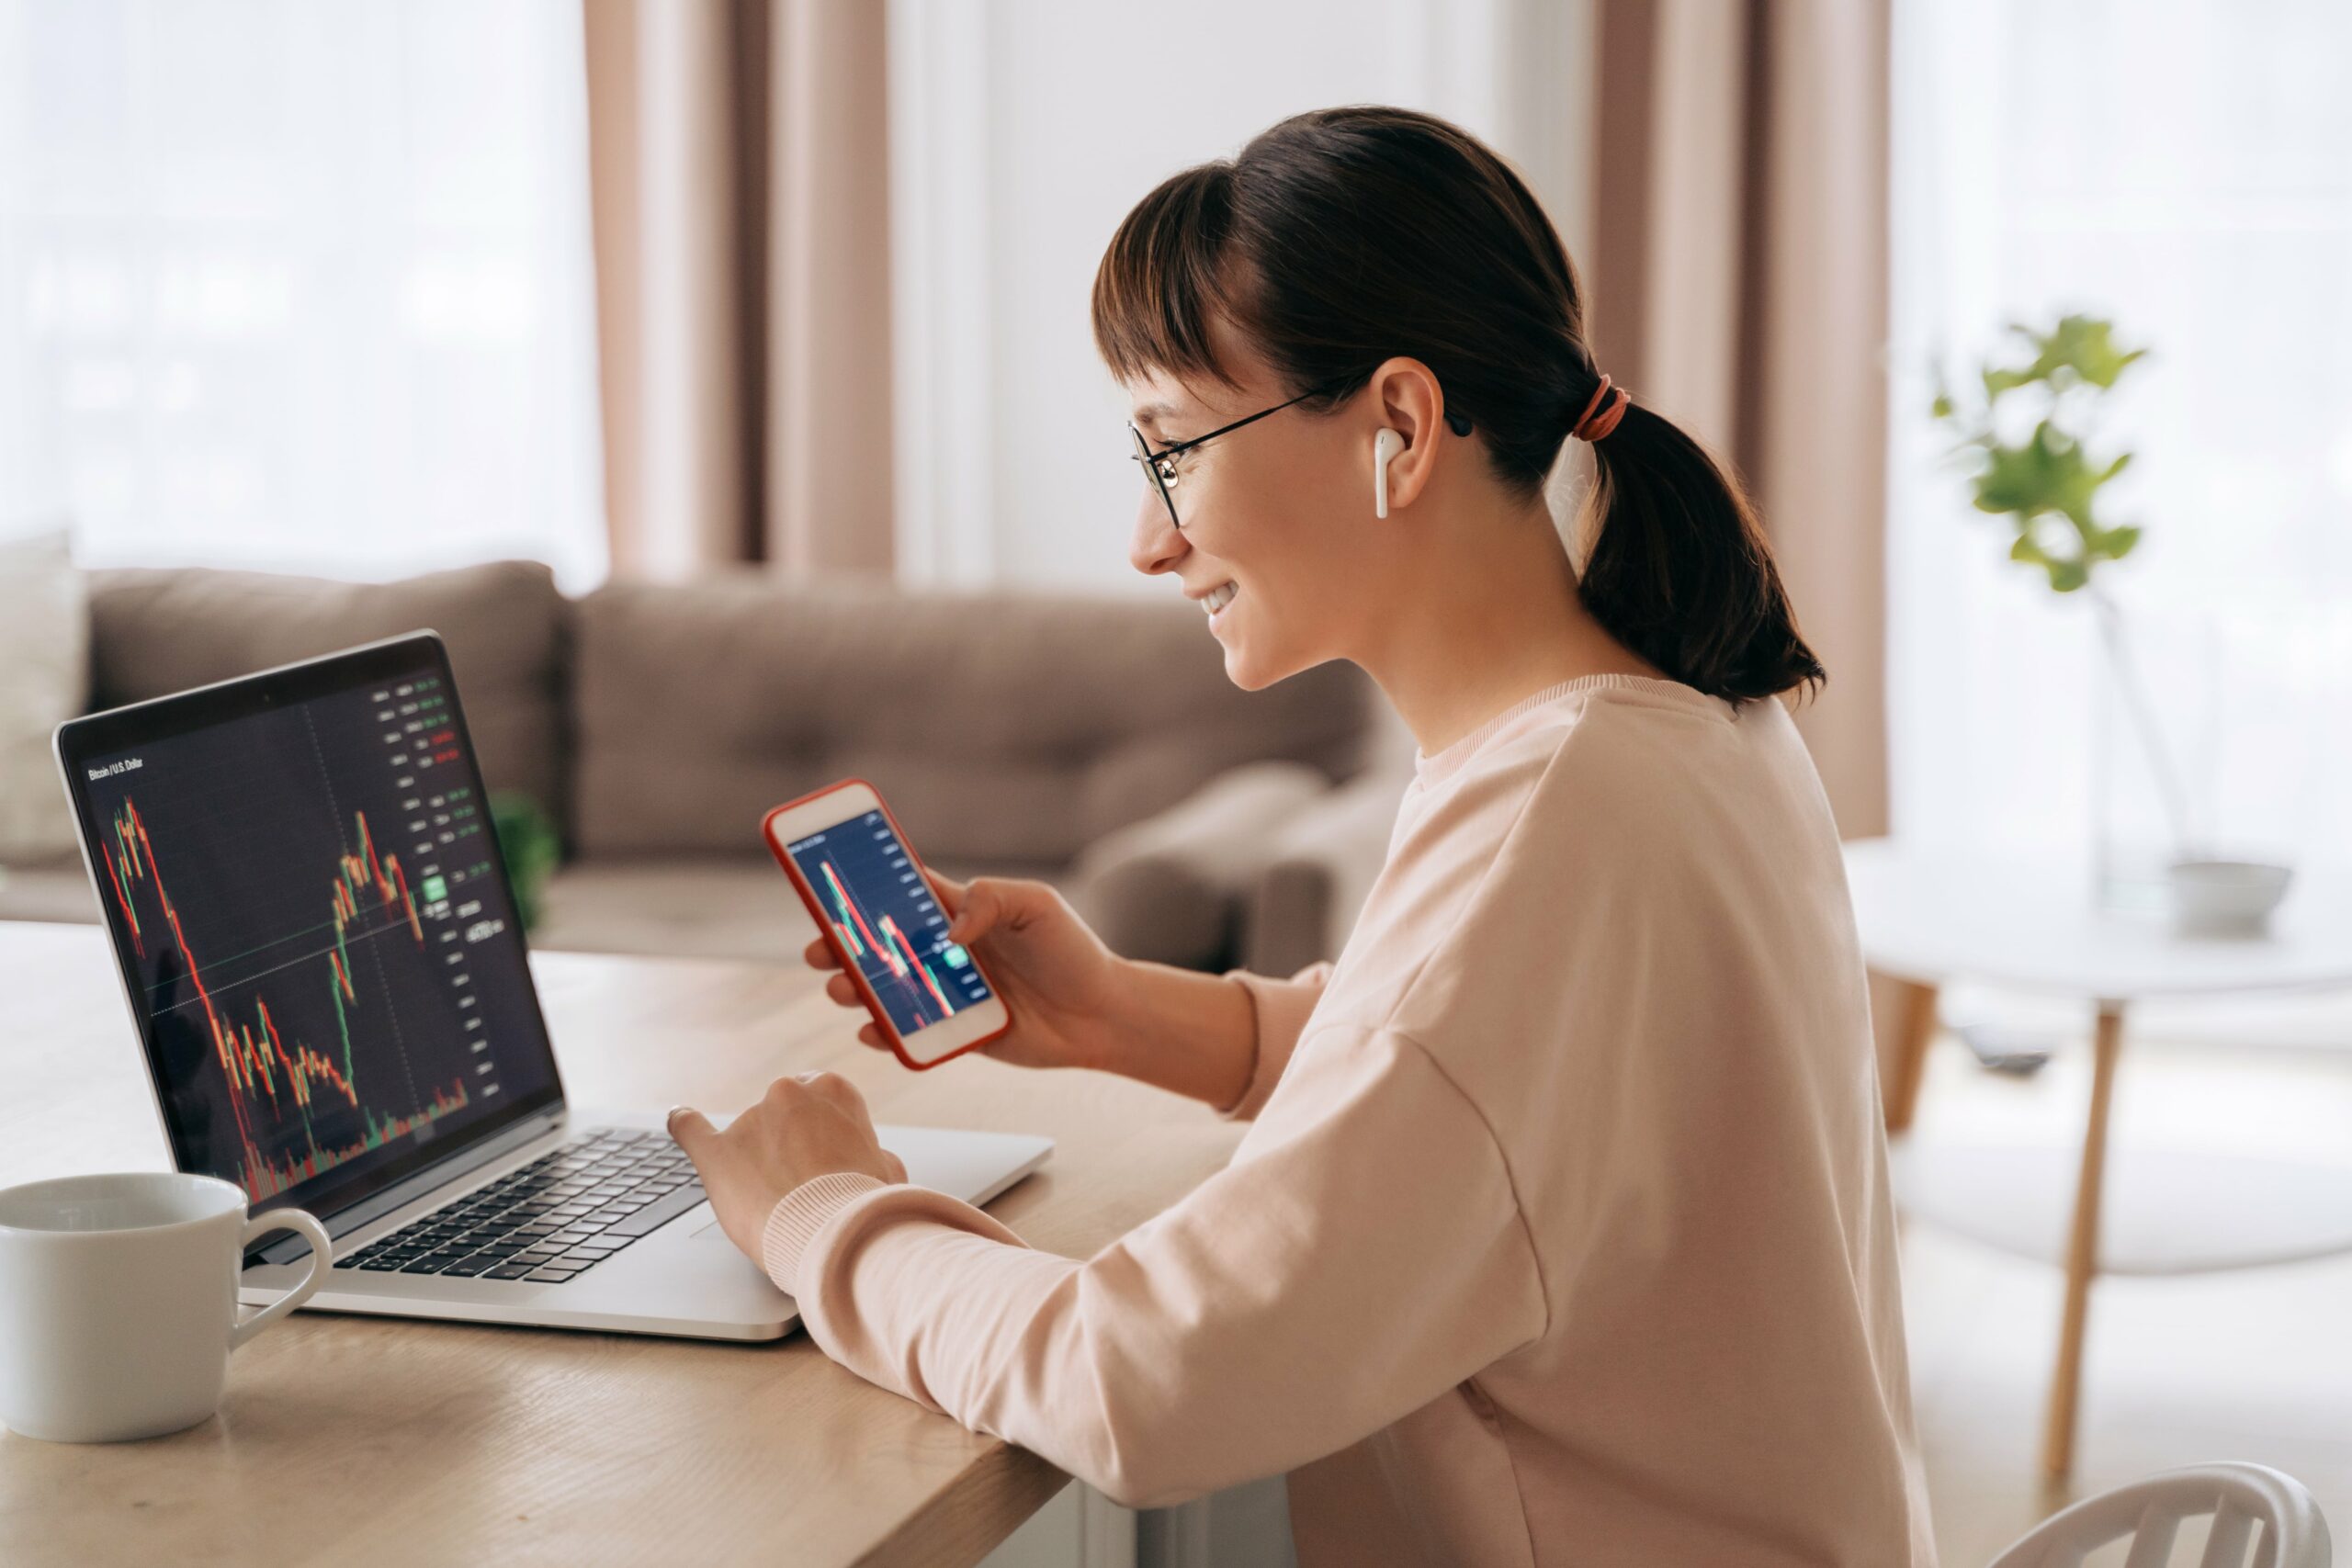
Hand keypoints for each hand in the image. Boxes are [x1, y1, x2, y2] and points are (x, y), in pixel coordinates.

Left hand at [667, 1073, 906, 1262]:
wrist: (834, 1236)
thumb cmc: (864, 1205)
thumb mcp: (884, 1170)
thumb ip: (870, 1153)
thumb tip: (870, 1158)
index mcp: (832, 1089)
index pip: (820, 1099)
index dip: (823, 1134)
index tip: (826, 1160)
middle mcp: (788, 1093)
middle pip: (782, 1114)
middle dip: (790, 1144)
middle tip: (805, 1184)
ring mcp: (749, 1120)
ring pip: (749, 1135)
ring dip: (759, 1160)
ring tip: (780, 1204)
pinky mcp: (716, 1152)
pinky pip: (690, 1129)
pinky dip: (684, 1124)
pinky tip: (680, 1119)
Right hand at [803, 865, 1127, 1073]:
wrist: (1103, 1015)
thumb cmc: (1073, 952)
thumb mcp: (1038, 905)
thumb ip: (990, 899)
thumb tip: (948, 932)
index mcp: (960, 912)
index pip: (901, 892)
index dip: (863, 887)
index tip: (825, 883)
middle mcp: (944, 952)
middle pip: (878, 945)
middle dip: (841, 945)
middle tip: (819, 949)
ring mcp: (946, 994)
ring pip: (884, 991)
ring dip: (854, 988)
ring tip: (843, 988)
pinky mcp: (955, 1034)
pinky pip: (908, 1035)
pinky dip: (883, 1033)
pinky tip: (870, 1029)